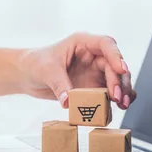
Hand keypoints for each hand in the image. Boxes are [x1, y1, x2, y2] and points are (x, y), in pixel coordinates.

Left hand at [18, 33, 136, 108]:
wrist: (28, 75)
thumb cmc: (36, 64)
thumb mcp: (46, 71)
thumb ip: (59, 85)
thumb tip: (68, 102)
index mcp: (82, 43)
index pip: (105, 44)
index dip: (116, 56)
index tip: (121, 70)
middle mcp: (93, 56)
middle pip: (114, 65)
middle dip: (119, 80)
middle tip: (116, 97)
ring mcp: (94, 71)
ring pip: (117, 79)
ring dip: (123, 91)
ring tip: (122, 104)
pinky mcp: (93, 87)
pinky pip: (109, 92)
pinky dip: (116, 100)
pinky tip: (118, 108)